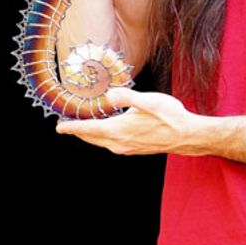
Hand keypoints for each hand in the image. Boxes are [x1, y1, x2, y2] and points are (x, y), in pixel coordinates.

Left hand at [55, 87, 199, 155]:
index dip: (71, 128)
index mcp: (118, 130)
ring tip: (83, 127)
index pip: (87, 130)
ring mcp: (127, 148)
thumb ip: (126, 97)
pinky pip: (111, 144)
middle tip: (66, 125)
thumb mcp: (148, 101)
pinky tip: (106, 130)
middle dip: (77, 132)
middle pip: (91, 138)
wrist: (186, 136)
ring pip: (101, 142)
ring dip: (90, 135)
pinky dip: (102, 137)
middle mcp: (119, 142)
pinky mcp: (134, 149)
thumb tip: (110, 95)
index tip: (59, 127)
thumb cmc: (170, 117)